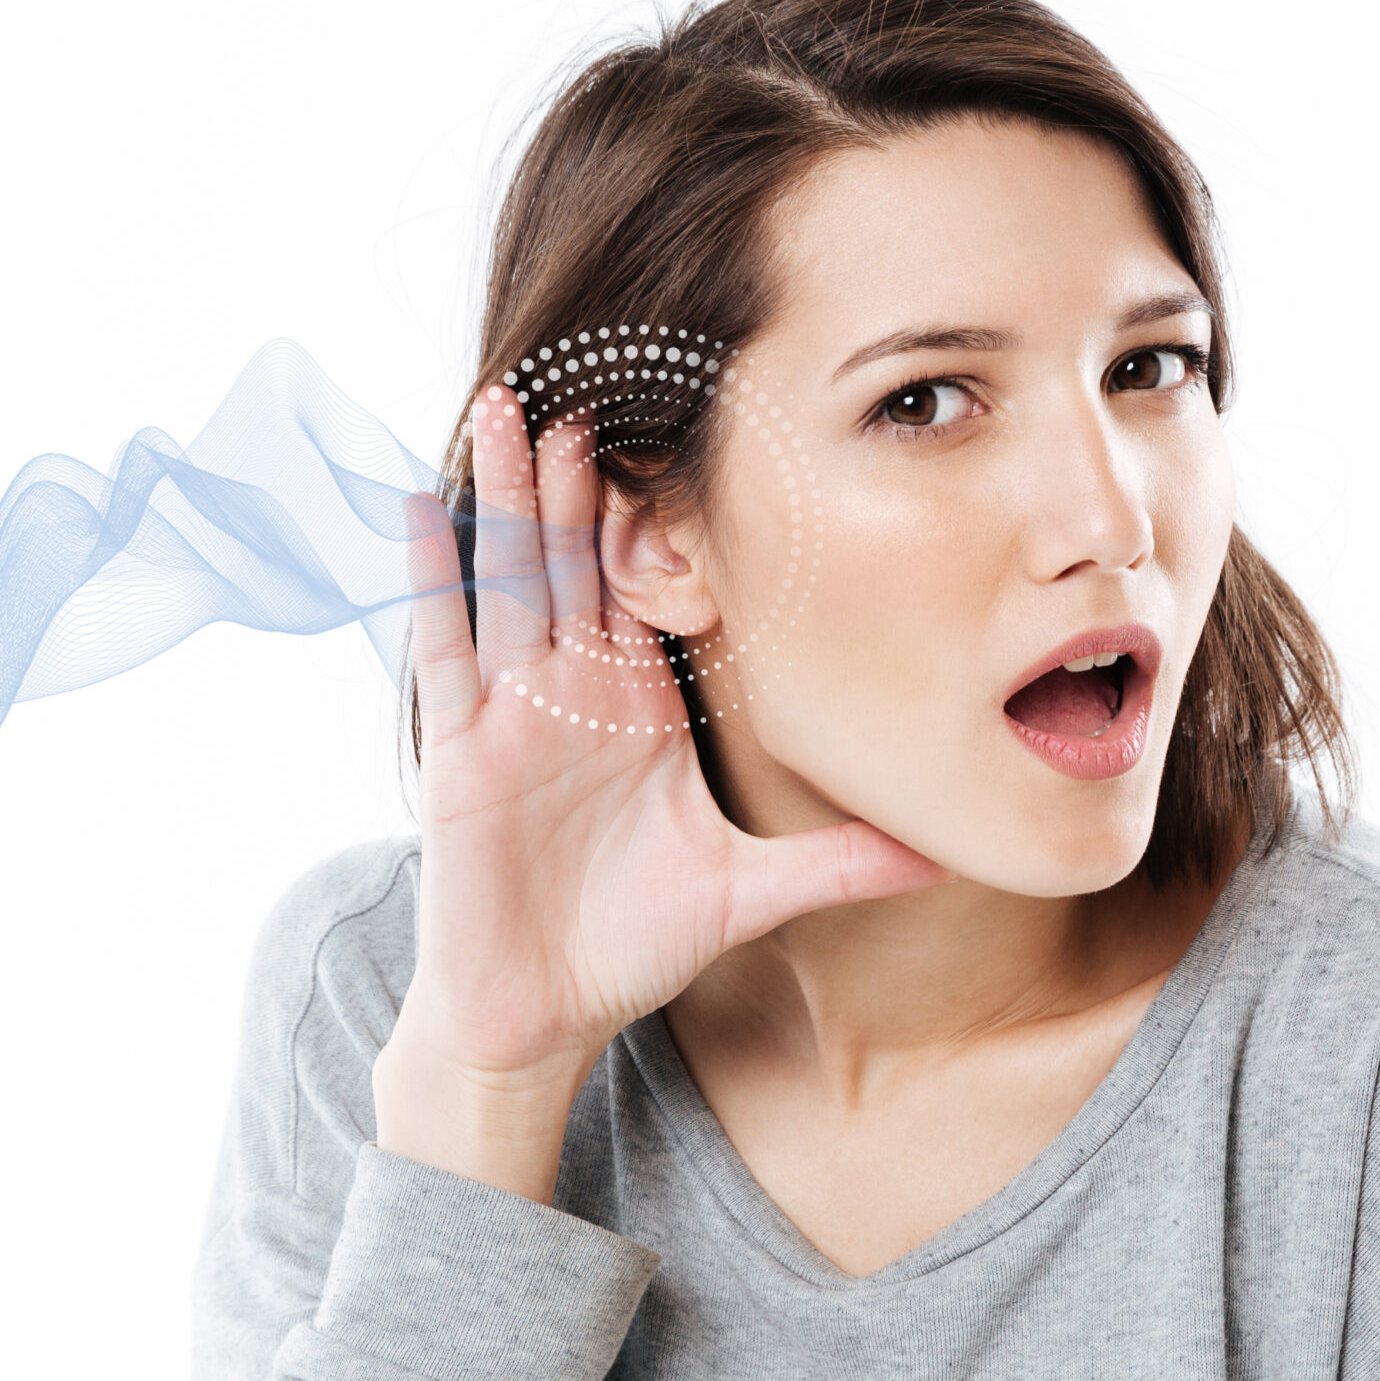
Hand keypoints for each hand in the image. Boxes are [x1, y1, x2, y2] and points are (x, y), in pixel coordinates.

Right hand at [376, 381, 949, 1201]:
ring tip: (511, 400)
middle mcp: (571, 694)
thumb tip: (952, 852)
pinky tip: (427, 503)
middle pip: (576, 556)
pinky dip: (434, 576)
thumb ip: (845, 862)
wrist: (539, 1016)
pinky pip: (445, 646)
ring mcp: (510, 714)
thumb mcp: (751, 892)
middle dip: (584, 467)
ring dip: (510, 492)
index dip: (662, 509)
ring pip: (511, 578)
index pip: (649, 586)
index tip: (693, 418)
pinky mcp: (458, 750)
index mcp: (638, 708)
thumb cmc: (629, 947)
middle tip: (602, 364)